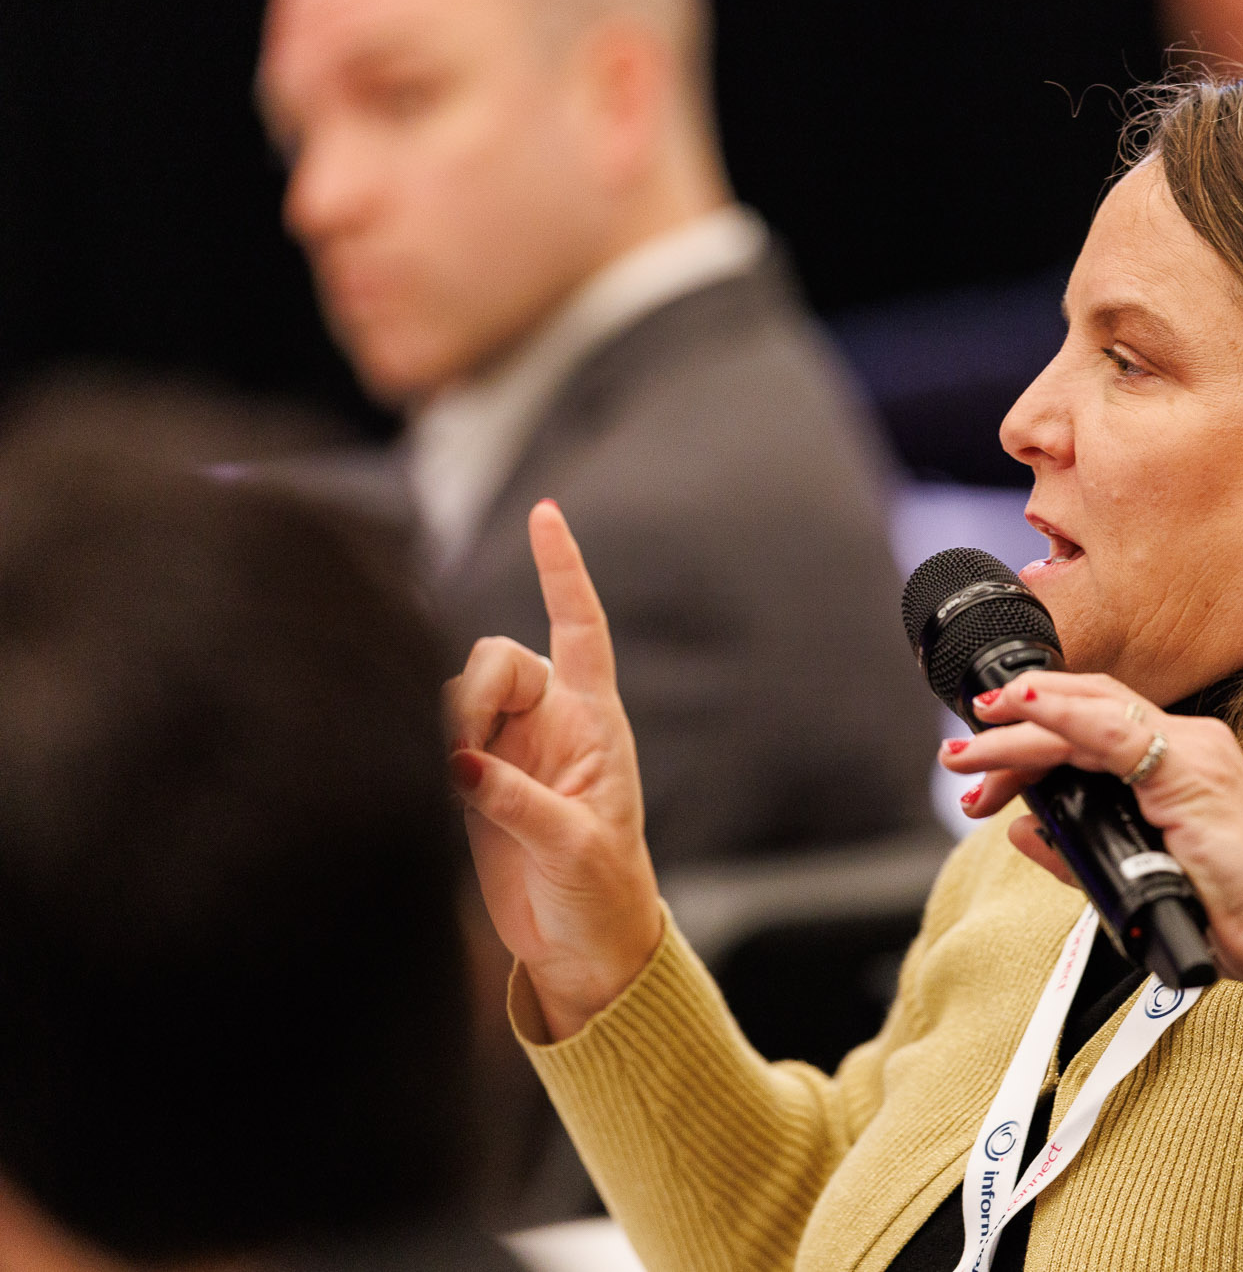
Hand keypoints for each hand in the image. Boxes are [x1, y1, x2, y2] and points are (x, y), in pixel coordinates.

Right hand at [444, 500, 662, 1040]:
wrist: (584, 947)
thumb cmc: (601, 895)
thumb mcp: (575, 848)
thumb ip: (517, 801)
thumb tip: (456, 762)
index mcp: (596, 723)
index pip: (580, 626)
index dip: (563, 569)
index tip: (545, 513)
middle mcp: (552, 724)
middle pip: (498, 659)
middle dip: (475, 690)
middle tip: (462, 753)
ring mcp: (508, 750)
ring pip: (457, 695)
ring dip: (446, 724)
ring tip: (455, 786)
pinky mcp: (471, 783)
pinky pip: (433, 735)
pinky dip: (422, 747)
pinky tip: (428, 783)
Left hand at [941, 672, 1242, 1025]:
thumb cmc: (1234, 912)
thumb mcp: (1137, 880)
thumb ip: (1078, 855)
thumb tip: (1024, 830)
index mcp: (1177, 764)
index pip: (1090, 729)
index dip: (1030, 739)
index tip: (985, 771)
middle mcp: (1187, 745)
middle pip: (1082, 713)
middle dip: (1012, 732)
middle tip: (960, 759)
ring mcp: (1192, 752)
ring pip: (1088, 715)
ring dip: (1019, 729)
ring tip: (970, 751)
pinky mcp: (1192, 771)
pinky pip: (1115, 730)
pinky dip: (1062, 715)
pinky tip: (1022, 711)